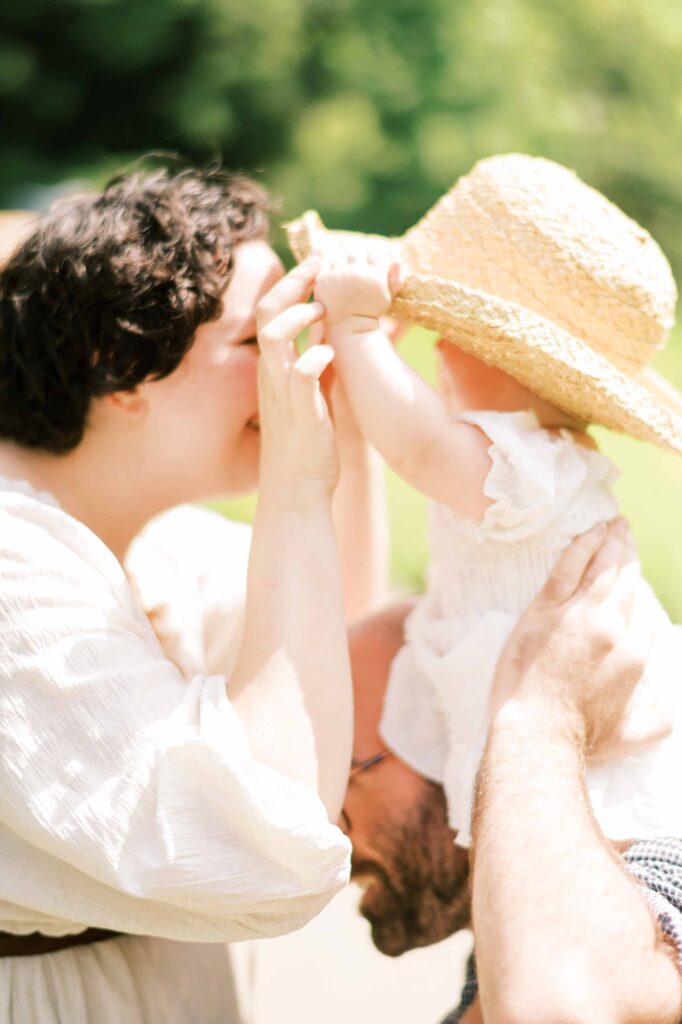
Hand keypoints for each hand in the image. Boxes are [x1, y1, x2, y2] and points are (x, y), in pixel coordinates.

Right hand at [256, 256, 338, 500]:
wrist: (298, 490)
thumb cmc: (309, 445)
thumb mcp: (313, 395)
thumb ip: (316, 364)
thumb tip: (329, 336)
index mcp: (275, 368)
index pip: (272, 312)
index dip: (292, 284)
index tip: (318, 264)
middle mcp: (272, 375)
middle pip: (269, 313)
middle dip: (293, 283)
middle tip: (320, 263)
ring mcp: (282, 393)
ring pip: (274, 337)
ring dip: (298, 315)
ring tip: (323, 308)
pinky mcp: (299, 412)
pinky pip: (300, 374)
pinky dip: (314, 357)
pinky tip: (330, 352)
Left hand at [314, 255, 401, 328]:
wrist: (350, 328)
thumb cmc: (370, 311)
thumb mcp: (386, 297)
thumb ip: (395, 279)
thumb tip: (396, 261)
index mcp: (375, 275)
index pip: (373, 253)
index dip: (370, 259)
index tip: (368, 270)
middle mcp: (357, 273)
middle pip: (355, 253)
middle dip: (354, 260)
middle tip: (354, 273)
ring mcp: (339, 276)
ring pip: (338, 258)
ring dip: (340, 266)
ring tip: (343, 280)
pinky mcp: (324, 280)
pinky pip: (325, 268)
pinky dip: (329, 273)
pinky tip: (334, 284)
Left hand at [490, 519, 667, 757]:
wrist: (538, 731)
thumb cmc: (579, 738)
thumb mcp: (630, 737)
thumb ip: (655, 722)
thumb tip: (669, 715)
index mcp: (634, 655)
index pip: (643, 618)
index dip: (638, 599)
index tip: (633, 586)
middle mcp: (613, 628)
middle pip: (627, 582)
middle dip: (629, 555)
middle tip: (627, 534)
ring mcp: (580, 615)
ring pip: (602, 568)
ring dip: (612, 542)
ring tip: (616, 524)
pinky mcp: (546, 609)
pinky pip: (568, 568)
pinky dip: (582, 545)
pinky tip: (590, 530)